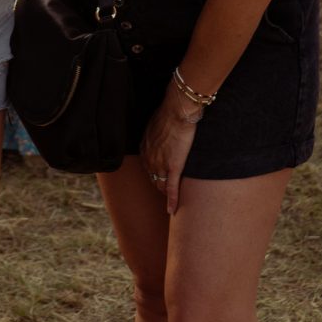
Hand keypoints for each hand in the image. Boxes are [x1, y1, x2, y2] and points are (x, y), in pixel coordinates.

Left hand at [140, 97, 198, 215]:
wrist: (176, 111)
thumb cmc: (169, 112)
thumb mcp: (157, 122)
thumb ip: (158, 131)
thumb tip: (163, 130)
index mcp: (145, 148)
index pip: (147, 167)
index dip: (153, 174)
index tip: (158, 178)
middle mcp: (149, 158)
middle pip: (152, 178)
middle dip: (158, 186)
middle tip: (164, 194)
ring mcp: (160, 164)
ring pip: (161, 186)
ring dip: (165, 195)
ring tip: (170, 204)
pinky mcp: (173, 167)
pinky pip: (171, 188)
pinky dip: (172, 201)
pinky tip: (172, 211)